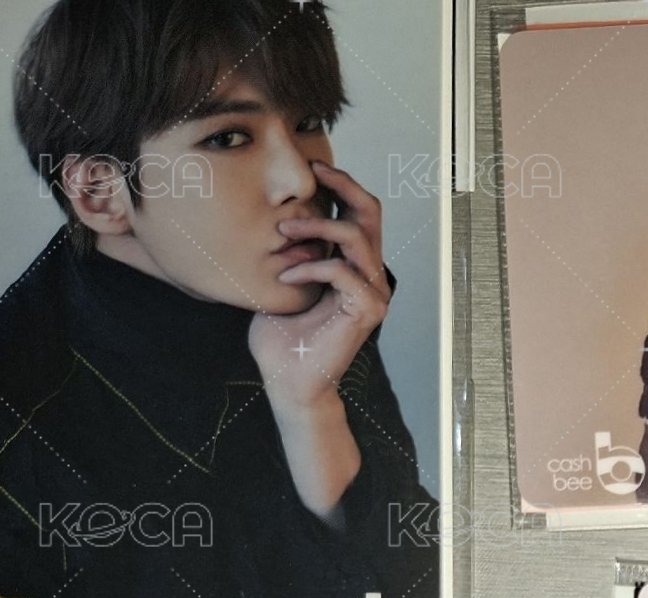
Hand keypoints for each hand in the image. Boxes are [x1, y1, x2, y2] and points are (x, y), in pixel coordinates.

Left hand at [249, 162, 391, 421]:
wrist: (289, 380)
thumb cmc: (283, 338)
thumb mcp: (283, 280)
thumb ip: (292, 251)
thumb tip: (274, 213)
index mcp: (355, 267)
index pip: (361, 213)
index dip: (343, 185)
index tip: (314, 167)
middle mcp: (371, 277)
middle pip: (372, 213)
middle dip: (343, 185)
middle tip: (313, 173)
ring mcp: (373, 294)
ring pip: (355, 237)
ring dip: (316, 227)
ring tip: (283, 232)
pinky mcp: (366, 311)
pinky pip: (341, 271)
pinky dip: (311, 267)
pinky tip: (288, 275)